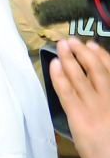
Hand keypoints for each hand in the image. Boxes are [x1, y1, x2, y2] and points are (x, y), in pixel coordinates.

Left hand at [52, 38, 109, 157]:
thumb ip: (109, 104)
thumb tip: (101, 90)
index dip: (101, 55)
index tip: (92, 45)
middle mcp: (109, 97)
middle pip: (95, 68)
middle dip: (82, 52)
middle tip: (71, 40)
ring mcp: (94, 106)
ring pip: (79, 76)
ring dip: (68, 58)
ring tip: (61, 46)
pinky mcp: (79, 117)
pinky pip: (66, 92)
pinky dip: (59, 77)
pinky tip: (54, 65)